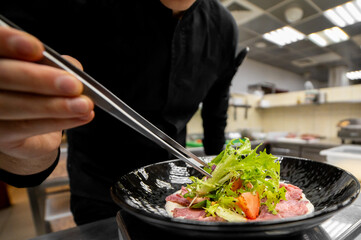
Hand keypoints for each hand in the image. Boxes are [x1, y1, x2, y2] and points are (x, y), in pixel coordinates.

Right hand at [0, 26, 93, 173]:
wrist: (31, 127)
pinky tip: (81, 116)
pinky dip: (58, 121)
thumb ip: (56, 63)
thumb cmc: (38, 91)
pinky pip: (26, 128)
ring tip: (84, 105)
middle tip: (73, 85)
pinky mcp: (0, 135)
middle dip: (38, 79)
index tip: (38, 49)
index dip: (9, 42)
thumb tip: (72, 67)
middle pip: (2, 76)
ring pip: (14, 106)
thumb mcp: (49, 71)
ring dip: (55, 106)